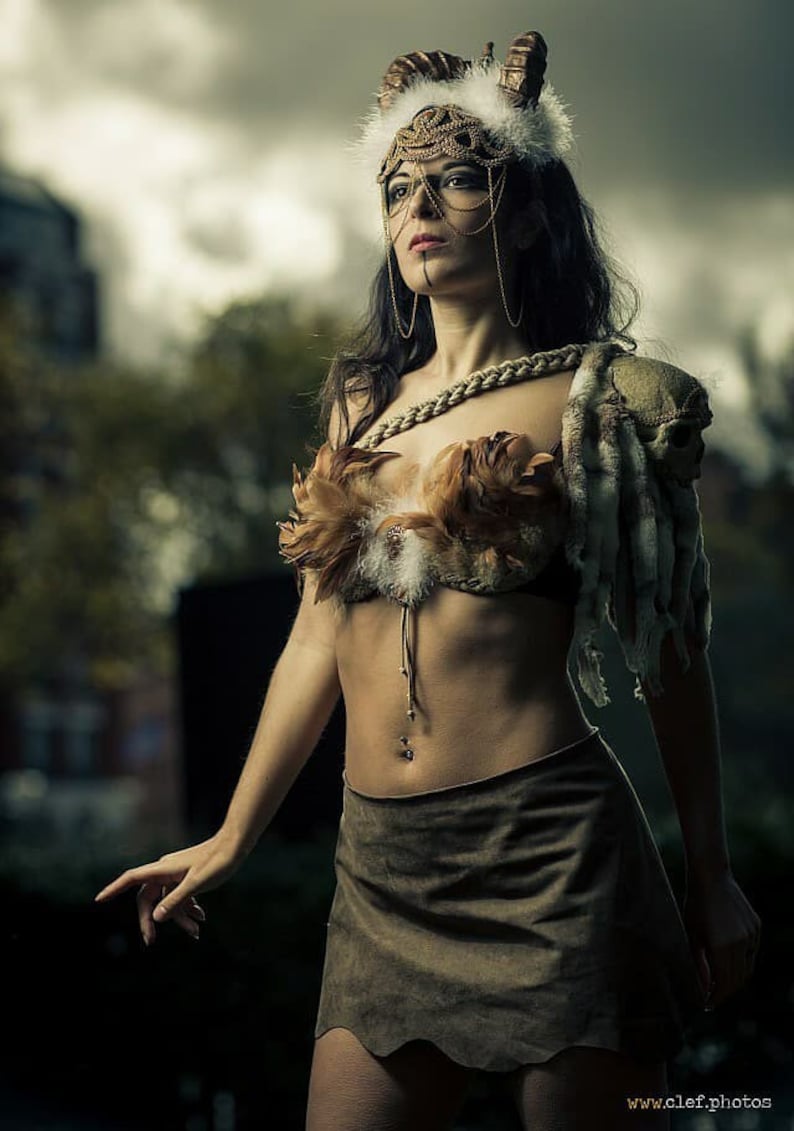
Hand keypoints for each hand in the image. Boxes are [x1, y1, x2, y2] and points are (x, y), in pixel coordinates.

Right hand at [94, 833, 241, 946]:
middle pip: (148, 898)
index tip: (98, 900)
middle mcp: (165, 871)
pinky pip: (180, 897)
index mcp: (162, 869)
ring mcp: (176, 875)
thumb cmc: (217, 861)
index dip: (114, 889)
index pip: (132, 879)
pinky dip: (188, 909)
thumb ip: (177, 901)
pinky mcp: (187, 878)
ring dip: (179, 918)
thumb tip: (157, 918)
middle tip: (150, 941)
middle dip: (151, 920)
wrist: (235, 845)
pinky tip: (200, 920)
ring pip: (168, 901)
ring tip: (196, 934)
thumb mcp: (197, 884)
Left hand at [683, 870, 760, 1009]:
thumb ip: (699, 963)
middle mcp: (740, 943)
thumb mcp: (692, 935)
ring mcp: (751, 935)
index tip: (708, 1003)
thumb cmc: (695, 905)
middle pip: (738, 979)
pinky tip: (729, 961)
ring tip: (721, 982)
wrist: (711, 877)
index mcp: (722, 947)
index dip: (717, 996)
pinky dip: (742, 961)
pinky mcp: (756, 927)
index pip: (724, 983)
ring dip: (735, 978)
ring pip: (747, 967)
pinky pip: (751, 951)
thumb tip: (704, 987)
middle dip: (726, 991)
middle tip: (714, 996)